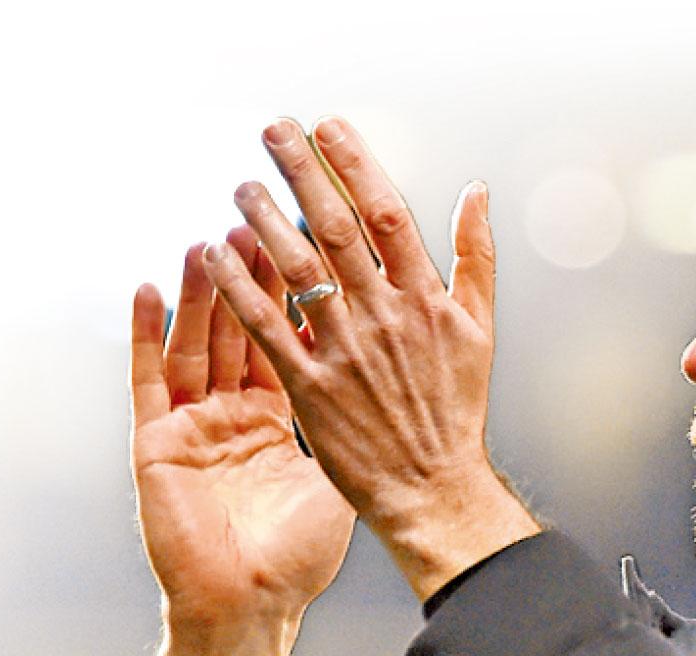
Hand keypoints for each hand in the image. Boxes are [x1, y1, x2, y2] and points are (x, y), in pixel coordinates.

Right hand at [130, 228, 356, 655]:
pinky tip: (148, 290)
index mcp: (281, 422)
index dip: (295, 296)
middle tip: (263, 218)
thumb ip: (353, 426)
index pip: (287, 341)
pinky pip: (150, 379)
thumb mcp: (335, 479)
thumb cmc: (298, 558)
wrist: (252, 606)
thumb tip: (396, 387)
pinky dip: (149, 333)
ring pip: (197, 342)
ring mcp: (195, 426)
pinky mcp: (158, 443)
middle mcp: (237, 415)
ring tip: (212, 235)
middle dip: (251, 276)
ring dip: (203, 290)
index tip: (310, 243)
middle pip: (242, 329)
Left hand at [199, 117, 539, 600]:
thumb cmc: (455, 415)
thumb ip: (476, 258)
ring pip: (296, 270)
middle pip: (334, 228)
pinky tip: (215, 253)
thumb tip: (475, 193)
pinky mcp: (311, 388)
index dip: (353, 162)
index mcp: (425, 300)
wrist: (434, 488)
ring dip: (262, 220)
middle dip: (300, 171)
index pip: (384, 212)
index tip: (327, 127)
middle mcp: (384, 318)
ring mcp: (345, 352)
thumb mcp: (480, 331)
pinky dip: (238, 286)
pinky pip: (267, 326)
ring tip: (240, 185)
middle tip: (272, 130)